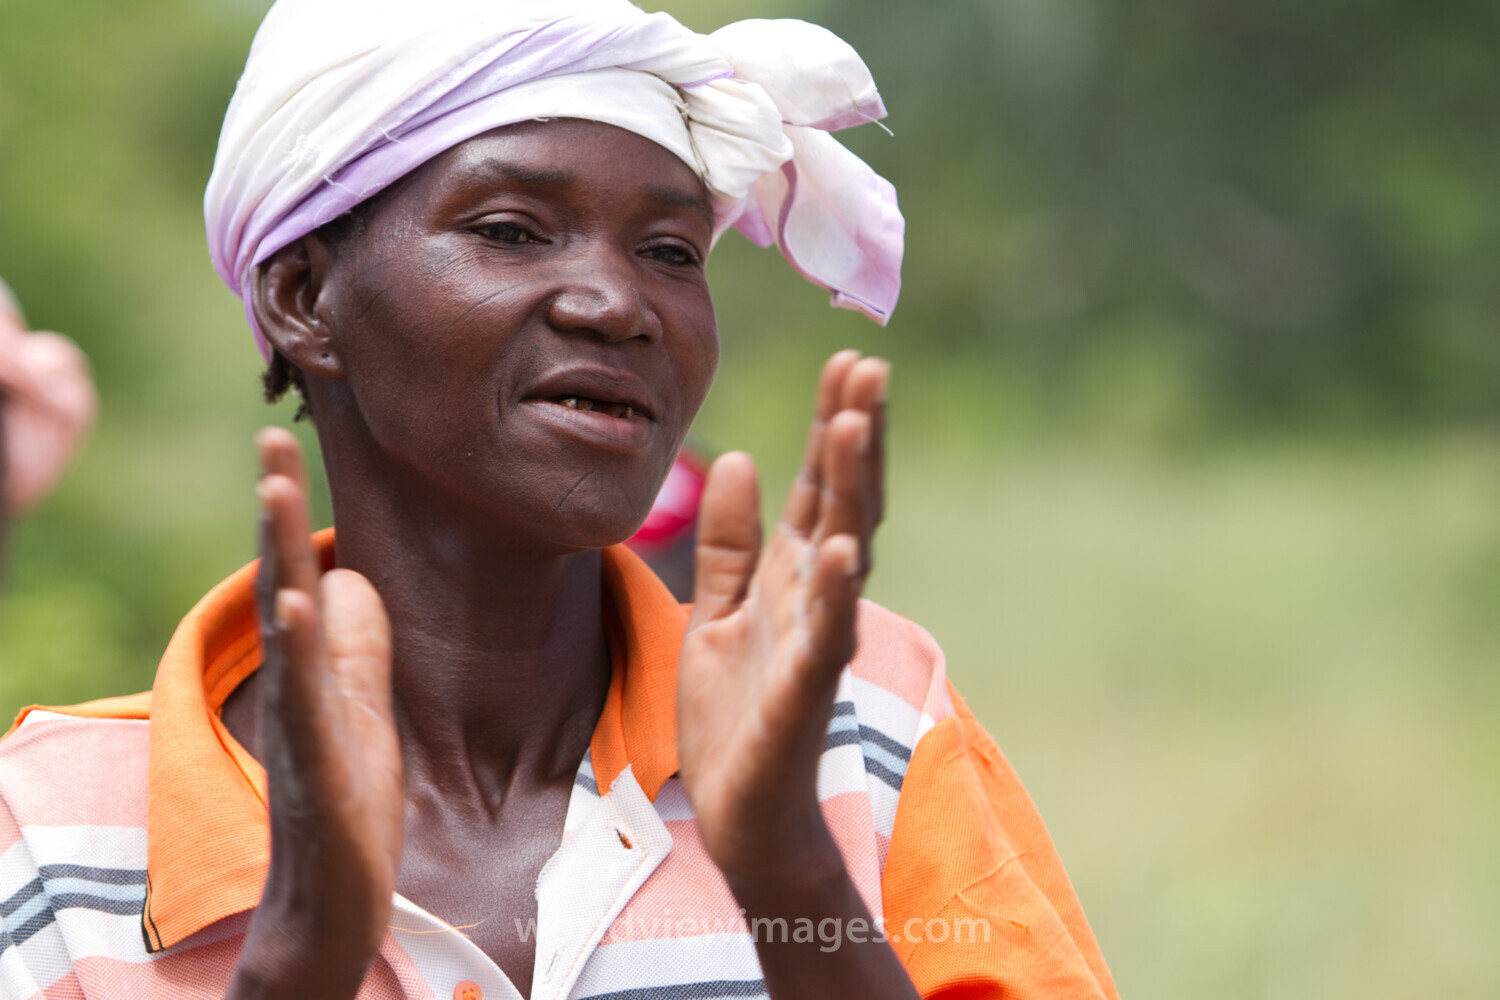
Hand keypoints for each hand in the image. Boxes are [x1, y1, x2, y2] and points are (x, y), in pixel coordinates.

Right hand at [228, 429, 402, 999]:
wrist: (338, 887)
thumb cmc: (346, 789)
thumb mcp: (360, 697)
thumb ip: (353, 637)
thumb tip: (339, 574)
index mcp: (311, 661)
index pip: (295, 567)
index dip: (288, 507)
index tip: (279, 438)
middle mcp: (297, 678)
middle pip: (279, 577)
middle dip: (275, 507)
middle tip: (269, 436)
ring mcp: (302, 718)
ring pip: (285, 624)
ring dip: (277, 553)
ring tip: (274, 489)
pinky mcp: (318, 760)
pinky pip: (305, 695)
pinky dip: (302, 647)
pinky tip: (299, 600)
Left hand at [677, 351, 886, 890]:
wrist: (742, 808)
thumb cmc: (735, 711)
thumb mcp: (717, 608)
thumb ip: (729, 540)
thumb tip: (736, 457)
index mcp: (796, 573)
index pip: (822, 485)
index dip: (833, 424)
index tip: (847, 360)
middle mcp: (820, 595)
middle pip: (845, 501)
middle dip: (856, 435)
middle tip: (867, 367)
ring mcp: (819, 638)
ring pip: (846, 552)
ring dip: (853, 490)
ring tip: (853, 426)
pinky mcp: (805, 688)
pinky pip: (826, 633)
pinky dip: (837, 592)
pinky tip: (842, 548)